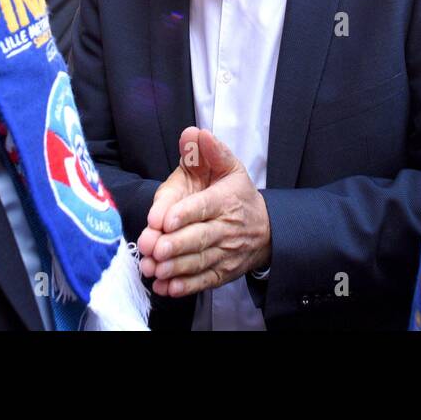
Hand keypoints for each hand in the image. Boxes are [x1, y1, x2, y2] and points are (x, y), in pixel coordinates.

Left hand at [135, 126, 270, 297]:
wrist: (267, 229)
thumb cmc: (237, 194)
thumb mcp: (228, 167)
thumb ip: (208, 151)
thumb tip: (193, 133)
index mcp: (226, 199)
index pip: (205, 207)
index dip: (184, 214)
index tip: (163, 220)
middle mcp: (227, 228)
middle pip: (200, 238)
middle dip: (176, 244)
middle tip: (154, 248)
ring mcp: (225, 253)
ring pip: (199, 262)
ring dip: (175, 268)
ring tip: (153, 268)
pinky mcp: (222, 272)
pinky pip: (203, 281)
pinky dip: (185, 287)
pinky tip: (165, 287)